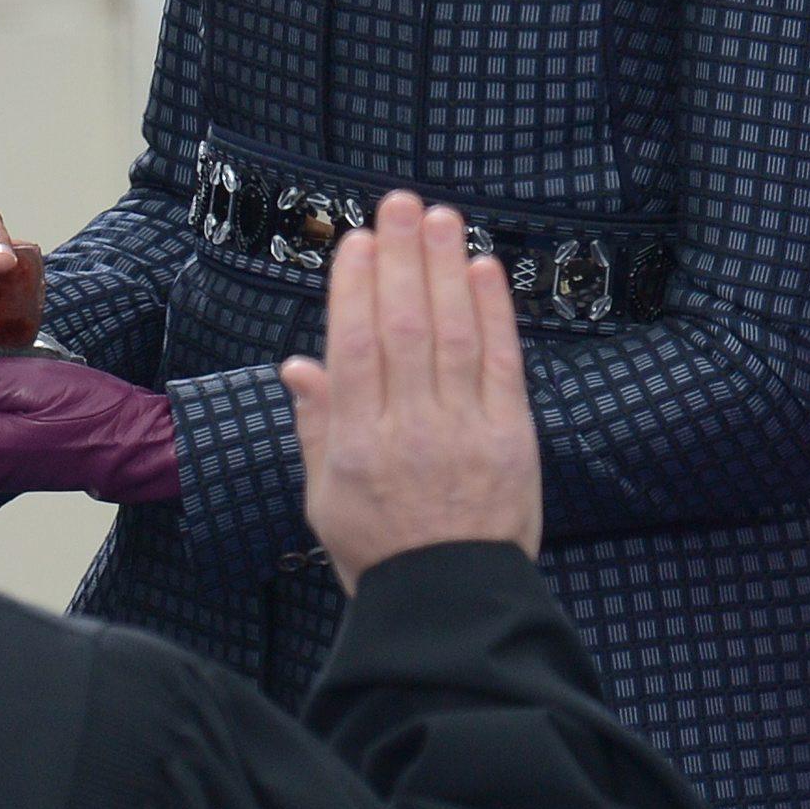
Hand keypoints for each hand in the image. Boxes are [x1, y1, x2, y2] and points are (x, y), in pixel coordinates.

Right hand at [279, 194, 541, 585]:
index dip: (355, 289)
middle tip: (399, 205)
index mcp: (354, 445)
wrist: (450, 603)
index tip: (356, 242)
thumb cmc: (381, 551)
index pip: (354, 348)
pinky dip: (494, 313)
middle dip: (400, 259)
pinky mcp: (511, 437)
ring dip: (446, 268)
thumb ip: (316, 427)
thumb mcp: (325, 499)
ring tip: (441, 218)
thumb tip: (298, 366)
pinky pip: (501, 363)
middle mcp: (407, 431)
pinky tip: (484, 270)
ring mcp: (463, 432)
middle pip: (404, 327)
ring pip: (453, 334)